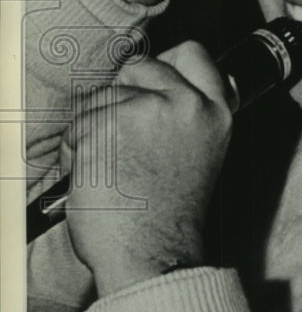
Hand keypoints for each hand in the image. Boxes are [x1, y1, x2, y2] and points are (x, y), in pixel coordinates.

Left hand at [63, 41, 231, 296]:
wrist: (155, 256)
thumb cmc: (170, 216)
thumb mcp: (200, 153)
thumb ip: (187, 116)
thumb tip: (156, 81)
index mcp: (216, 112)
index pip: (193, 55)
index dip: (166, 64)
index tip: (153, 82)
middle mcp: (187, 104)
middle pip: (138, 68)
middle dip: (122, 96)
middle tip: (125, 140)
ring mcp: (146, 111)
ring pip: (101, 97)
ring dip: (94, 129)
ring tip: (113, 170)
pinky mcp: (107, 126)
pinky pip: (76, 125)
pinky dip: (75, 151)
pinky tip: (96, 179)